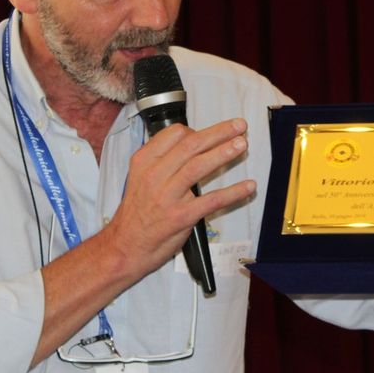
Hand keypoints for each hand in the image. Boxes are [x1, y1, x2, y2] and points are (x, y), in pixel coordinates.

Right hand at [107, 117, 254, 275]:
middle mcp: (155, 175)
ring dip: (224, 153)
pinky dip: (233, 192)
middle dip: (219, 133)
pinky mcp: (181, 216)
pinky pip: (212, 200)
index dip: (198, 130)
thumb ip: (162, 160)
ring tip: (242, 145)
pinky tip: (248, 186)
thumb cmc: (137, 212)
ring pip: (199, 166)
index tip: (214, 132)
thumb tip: (191, 145)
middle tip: (239, 126)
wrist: (125, 246)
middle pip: (191, 145)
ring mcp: (168, 196)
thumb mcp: (139, 177)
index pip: (174, 134)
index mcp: (145, 161)